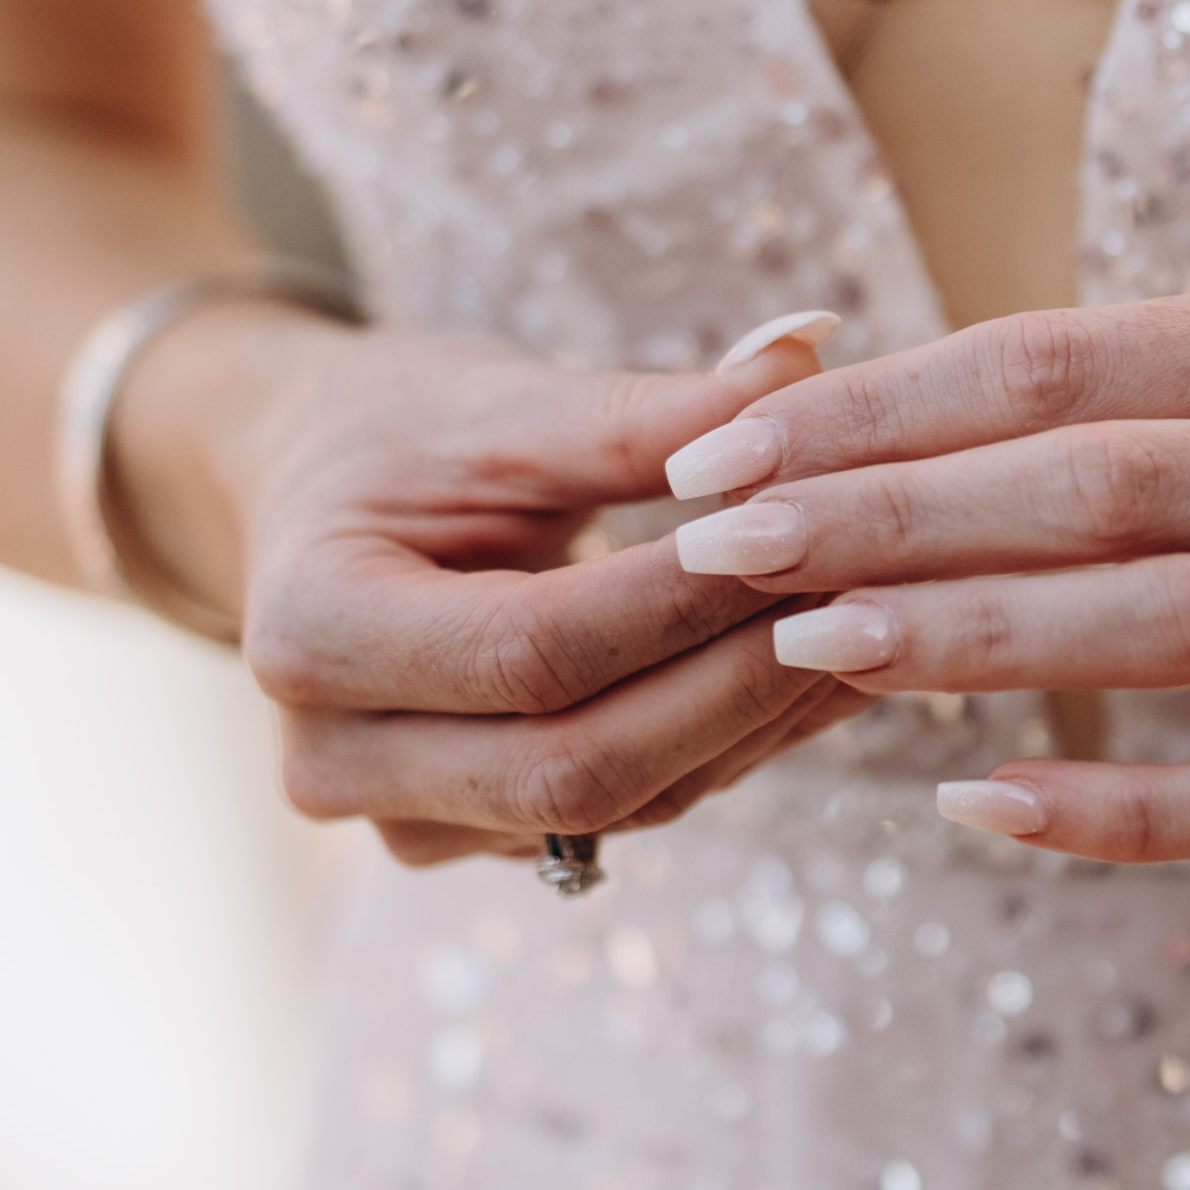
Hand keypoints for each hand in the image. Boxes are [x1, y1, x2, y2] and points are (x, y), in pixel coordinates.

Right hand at [152, 308, 869, 868]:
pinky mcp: (476, 839)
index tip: (815, 531)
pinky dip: (730, 739)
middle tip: (873, 592)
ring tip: (878, 621)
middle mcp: (335, 759)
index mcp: (311, 634)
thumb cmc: (400, 430)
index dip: (685, 607)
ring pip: (621, 803)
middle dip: (740, 685)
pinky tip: (824, 666)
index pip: (535, 651)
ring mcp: (403, 822)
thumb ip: (650, 411)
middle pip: (579, 763)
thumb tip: (810, 350)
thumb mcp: (505, 404)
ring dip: (758, 720)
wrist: (314, 500)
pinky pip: (628, 808)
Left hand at [646, 284, 1189, 864]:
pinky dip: (1105, 805)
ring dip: (971, 637)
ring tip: (810, 650)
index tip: (714, 450)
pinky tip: (976, 808)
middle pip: (1083, 480)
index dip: (869, 408)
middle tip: (717, 542)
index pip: (1042, 362)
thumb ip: (1096, 406)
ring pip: (1156, 620)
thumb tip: (829, 425)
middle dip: (882, 511)